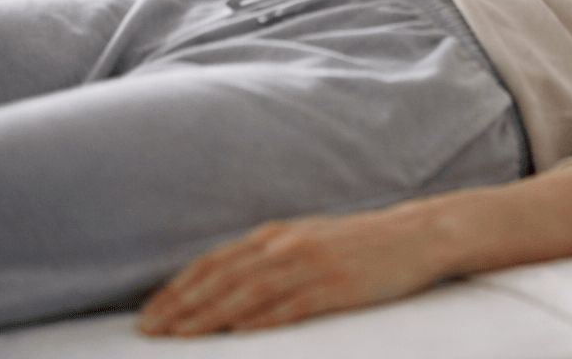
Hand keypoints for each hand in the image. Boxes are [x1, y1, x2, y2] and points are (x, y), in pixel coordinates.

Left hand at [135, 165, 571, 336]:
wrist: (423, 233)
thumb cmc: (365, 242)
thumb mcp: (312, 238)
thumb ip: (271, 256)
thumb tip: (226, 282)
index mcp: (280, 234)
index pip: (216, 262)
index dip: (179, 288)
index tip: (150, 313)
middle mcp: (289, 245)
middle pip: (222, 279)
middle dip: (181, 306)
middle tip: (148, 331)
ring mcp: (314, 265)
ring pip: (247, 294)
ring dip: (207, 317)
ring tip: (177, 337)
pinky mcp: (338, 286)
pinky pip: (291, 307)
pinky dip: (258, 321)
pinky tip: (236, 334)